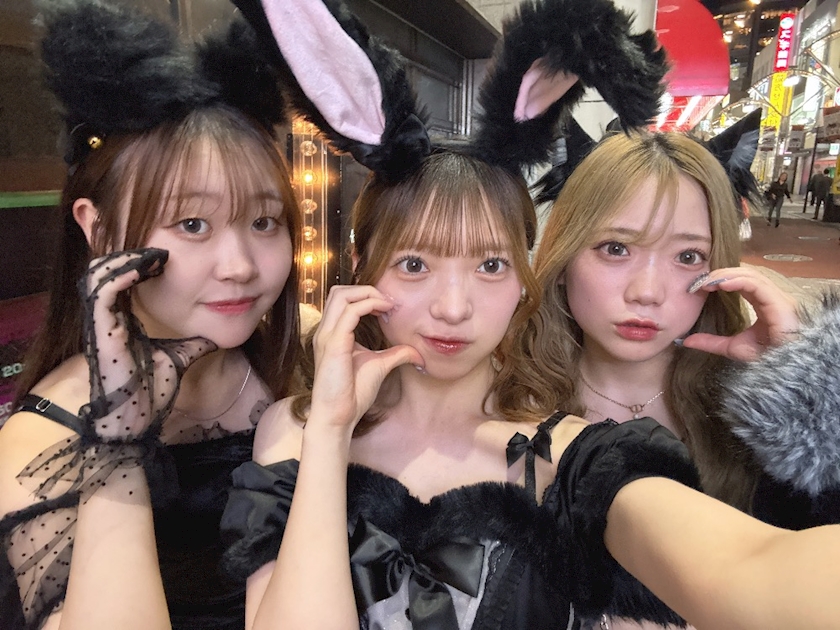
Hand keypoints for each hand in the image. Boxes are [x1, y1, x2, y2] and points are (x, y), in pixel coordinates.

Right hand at [78, 248, 216, 440]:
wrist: (136, 421)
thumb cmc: (150, 392)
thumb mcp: (179, 357)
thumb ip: (193, 344)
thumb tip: (215, 334)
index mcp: (120, 320)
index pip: (120, 280)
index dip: (137, 263)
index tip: (164, 257)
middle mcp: (106, 317)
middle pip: (104, 271)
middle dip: (128, 254)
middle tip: (159, 250)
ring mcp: (100, 322)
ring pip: (97, 274)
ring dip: (124, 258)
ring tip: (153, 254)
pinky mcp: (100, 329)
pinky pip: (102, 290)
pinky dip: (121, 272)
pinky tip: (146, 266)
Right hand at [308, 285, 422, 431]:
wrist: (338, 417)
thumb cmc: (352, 394)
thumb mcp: (379, 366)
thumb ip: (396, 354)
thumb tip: (418, 352)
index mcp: (333, 333)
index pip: (343, 299)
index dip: (366, 296)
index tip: (389, 307)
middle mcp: (326, 331)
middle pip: (339, 291)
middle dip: (366, 289)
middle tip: (388, 302)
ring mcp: (327, 336)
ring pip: (342, 295)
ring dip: (368, 294)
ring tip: (387, 305)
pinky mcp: (333, 344)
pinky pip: (350, 312)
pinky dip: (369, 305)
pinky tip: (385, 313)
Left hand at [682, 266, 798, 361]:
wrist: (785, 370)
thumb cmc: (767, 358)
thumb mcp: (732, 348)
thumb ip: (711, 342)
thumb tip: (686, 341)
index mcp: (763, 302)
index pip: (741, 281)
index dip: (720, 279)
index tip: (699, 285)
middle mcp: (772, 297)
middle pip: (746, 274)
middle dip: (721, 274)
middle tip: (700, 281)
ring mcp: (778, 298)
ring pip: (751, 275)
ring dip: (727, 275)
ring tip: (708, 282)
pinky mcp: (780, 304)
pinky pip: (758, 285)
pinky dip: (739, 281)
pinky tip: (722, 284)